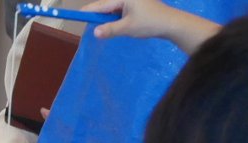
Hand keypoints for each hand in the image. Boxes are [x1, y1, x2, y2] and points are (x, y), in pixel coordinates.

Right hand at [83, 0, 211, 44]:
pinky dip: (117, 18)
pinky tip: (119, 26)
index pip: (101, 5)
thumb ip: (110, 30)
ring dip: (109, 18)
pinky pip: (121, 10)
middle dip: (99, 15)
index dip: (89, 11)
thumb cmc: (150, 23)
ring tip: (109, 28)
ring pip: (114, 8)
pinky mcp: (136, 4)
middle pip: (107, 5)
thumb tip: (95, 32)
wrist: (170, 23)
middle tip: (89, 24)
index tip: (77, 15)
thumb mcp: (128, 28)